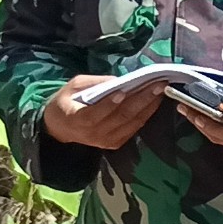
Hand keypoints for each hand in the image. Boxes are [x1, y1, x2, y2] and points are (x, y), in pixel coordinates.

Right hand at [41, 73, 165, 149]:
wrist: (61, 128)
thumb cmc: (66, 102)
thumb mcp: (72, 87)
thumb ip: (93, 83)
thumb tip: (117, 81)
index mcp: (77, 120)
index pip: (94, 114)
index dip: (109, 104)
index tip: (123, 91)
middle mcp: (93, 134)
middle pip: (121, 117)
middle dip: (142, 99)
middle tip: (158, 84)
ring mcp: (106, 141)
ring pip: (132, 122)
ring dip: (149, 105)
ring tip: (161, 89)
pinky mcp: (115, 143)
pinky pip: (134, 127)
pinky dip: (146, 114)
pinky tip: (155, 101)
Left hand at [182, 102, 222, 157]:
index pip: (218, 130)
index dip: (202, 119)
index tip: (188, 107)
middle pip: (216, 136)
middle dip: (200, 121)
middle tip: (186, 108)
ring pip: (222, 139)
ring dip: (209, 125)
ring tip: (196, 111)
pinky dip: (221, 128)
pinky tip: (217, 118)